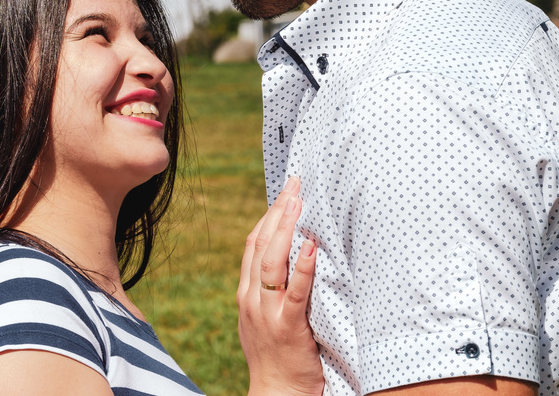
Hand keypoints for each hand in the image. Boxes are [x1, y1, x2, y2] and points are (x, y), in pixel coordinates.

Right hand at [238, 178, 323, 395]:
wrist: (276, 394)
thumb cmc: (278, 356)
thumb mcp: (266, 317)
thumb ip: (272, 290)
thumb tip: (295, 257)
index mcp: (246, 293)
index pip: (253, 243)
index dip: (268, 214)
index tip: (285, 191)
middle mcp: (252, 298)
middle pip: (261, 244)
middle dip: (278, 211)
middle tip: (295, 184)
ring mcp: (267, 312)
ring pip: (271, 262)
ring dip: (286, 229)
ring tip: (300, 203)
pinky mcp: (287, 327)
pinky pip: (294, 292)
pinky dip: (303, 267)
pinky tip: (312, 247)